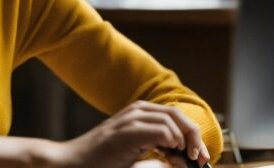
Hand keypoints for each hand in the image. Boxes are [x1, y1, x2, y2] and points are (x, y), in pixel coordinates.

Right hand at [58, 100, 210, 167]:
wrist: (72, 163)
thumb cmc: (101, 161)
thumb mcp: (135, 153)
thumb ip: (158, 150)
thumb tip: (183, 158)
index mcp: (139, 114)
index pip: (176, 116)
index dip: (194, 135)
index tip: (201, 158)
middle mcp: (135, 111)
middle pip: (177, 114)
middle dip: (195, 137)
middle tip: (200, 159)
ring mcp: (129, 120)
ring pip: (171, 121)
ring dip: (184, 141)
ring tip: (183, 159)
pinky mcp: (124, 133)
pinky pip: (159, 131)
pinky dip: (171, 143)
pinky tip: (169, 155)